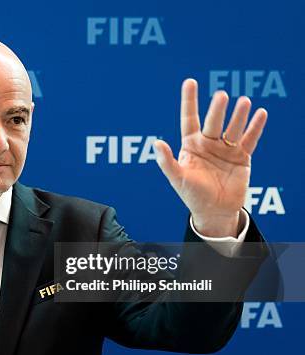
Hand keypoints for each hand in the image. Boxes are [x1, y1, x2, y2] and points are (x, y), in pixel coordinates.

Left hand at [154, 78, 267, 236]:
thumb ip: (167, 162)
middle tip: (221, 96)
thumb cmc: (192, 195)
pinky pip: (250, 139)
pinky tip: (260, 113)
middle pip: (213, 121)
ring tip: (243, 101)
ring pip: (233, 127)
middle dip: (217, 109)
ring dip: (238, 115)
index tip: (190, 82)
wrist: (214, 211)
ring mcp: (226, 149)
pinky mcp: (242, 157)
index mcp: (191, 145)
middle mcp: (209, 143)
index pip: (189, 118)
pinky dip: (255, 127)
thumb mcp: (177, 179)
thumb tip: (157, 143)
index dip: (189, 101)